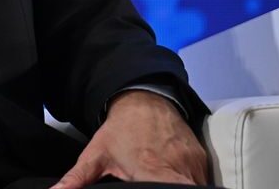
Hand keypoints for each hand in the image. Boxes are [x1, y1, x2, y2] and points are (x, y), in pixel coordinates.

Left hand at [51, 90, 207, 187]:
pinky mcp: (201, 159)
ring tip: (163, 183)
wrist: (143, 98)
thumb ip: (77, 178)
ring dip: (180, 188)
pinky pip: (201, 179)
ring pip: (194, 187)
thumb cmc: (120, 130)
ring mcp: (192, 164)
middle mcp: (177, 169)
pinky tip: (174, 180)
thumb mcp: (95, 155)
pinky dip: (190, 183)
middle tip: (154, 185)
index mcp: (151, 172)